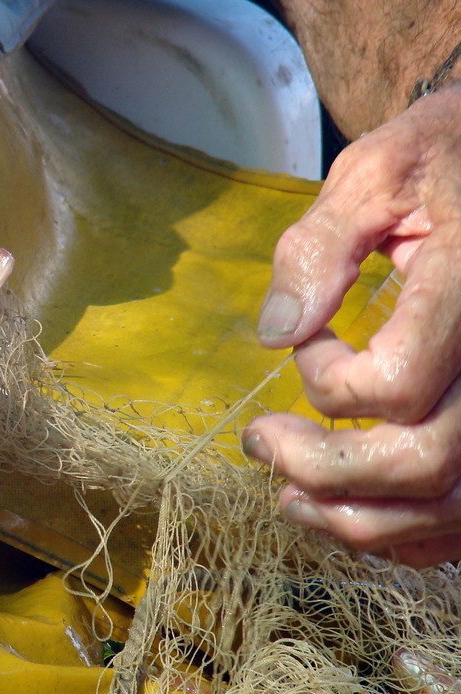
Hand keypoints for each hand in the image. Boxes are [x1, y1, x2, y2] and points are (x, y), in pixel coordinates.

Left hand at [242, 86, 460, 567]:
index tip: (305, 342)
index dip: (326, 381)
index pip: (394, 383)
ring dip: (358, 518)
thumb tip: (275, 333)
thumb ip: (320, 246)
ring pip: (449, 503)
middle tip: (258, 443)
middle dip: (323, 469)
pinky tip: (351, 510)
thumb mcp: (377, 169)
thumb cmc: (445, 158)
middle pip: (423, 461)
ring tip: (289, 497)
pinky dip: (407, 529)